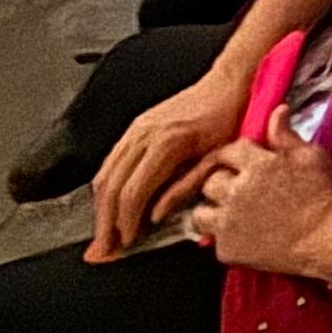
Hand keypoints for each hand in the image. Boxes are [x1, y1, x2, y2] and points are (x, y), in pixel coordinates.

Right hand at [88, 68, 247, 257]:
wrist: (228, 83)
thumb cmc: (230, 119)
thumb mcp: (217, 157)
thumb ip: (185, 188)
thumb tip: (157, 216)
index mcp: (166, 143)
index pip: (132, 193)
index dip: (127, 223)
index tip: (127, 244)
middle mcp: (144, 135)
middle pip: (111, 187)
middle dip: (105, 222)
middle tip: (105, 249)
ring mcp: (136, 129)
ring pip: (105, 175)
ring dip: (101, 209)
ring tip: (104, 234)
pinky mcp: (135, 128)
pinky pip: (111, 162)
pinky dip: (106, 189)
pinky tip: (110, 206)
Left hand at [185, 116, 331, 273]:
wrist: (329, 237)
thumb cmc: (325, 195)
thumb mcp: (311, 157)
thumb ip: (286, 136)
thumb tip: (278, 110)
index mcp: (256, 164)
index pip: (228, 152)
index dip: (232, 158)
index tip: (238, 164)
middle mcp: (236, 191)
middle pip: (210, 181)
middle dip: (221, 184)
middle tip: (237, 191)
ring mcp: (229, 222)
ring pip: (201, 213)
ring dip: (212, 212)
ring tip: (230, 216)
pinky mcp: (228, 249)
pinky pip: (214, 241)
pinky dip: (226, 239)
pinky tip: (244, 238)